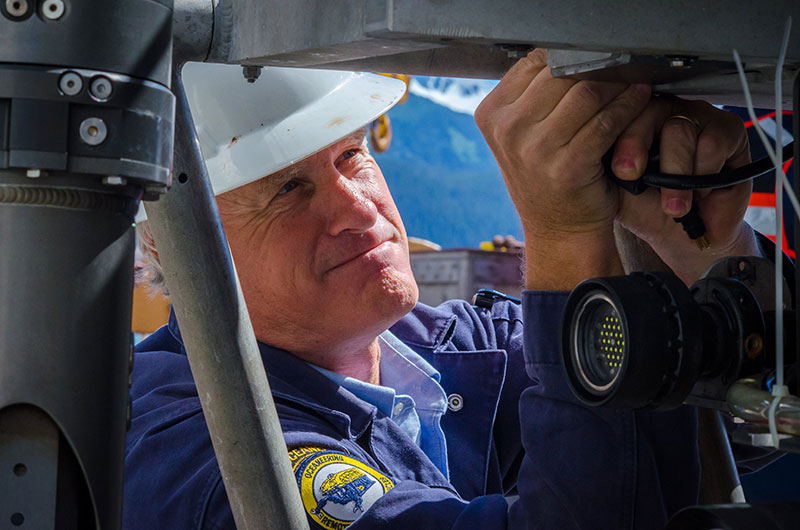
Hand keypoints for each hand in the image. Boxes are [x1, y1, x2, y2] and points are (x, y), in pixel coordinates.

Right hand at [475, 49, 650, 288]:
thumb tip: (568, 49)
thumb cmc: (545, 178)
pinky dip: (629, 105)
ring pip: (586, 92)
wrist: (559, 230)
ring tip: (633, 80)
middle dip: (596, 66)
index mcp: (492, 115)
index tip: (592, 59)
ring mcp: (535, 150)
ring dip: (617, 83)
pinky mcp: (568, 166)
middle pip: (560, 74)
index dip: (568, 56)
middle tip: (621, 63)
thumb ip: (534, 97)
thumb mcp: (522, 135)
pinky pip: (606, 120)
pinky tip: (640, 99)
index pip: (533, 63)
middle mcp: (508, 130)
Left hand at [611, 98, 756, 283]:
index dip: (618, 136)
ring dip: (676, 174)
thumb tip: (588, 138)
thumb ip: (603, 160)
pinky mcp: (727, 128)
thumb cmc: (646, 209)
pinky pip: (711, 144)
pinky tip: (701, 193)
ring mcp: (696, 115)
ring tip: (673, 206)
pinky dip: (703, 174)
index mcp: (630, 120)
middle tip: (633, 177)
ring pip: (680, 130)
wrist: (682, 236)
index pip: (620, 109)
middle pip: (649, 111)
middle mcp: (663, 111)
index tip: (619, 170)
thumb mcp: (616, 187)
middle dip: (637, 146)